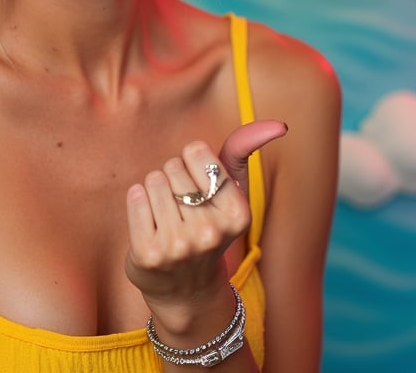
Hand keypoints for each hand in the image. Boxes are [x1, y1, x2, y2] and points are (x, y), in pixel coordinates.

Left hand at [124, 120, 285, 325]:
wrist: (187, 291)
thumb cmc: (208, 224)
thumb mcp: (231, 189)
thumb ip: (243, 150)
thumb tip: (279, 124)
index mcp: (238, 213)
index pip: (196, 150)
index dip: (192, 163)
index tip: (200, 188)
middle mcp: (210, 232)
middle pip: (172, 166)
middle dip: (174, 179)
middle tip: (184, 210)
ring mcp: (178, 246)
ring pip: (153, 179)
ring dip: (155, 191)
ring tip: (168, 217)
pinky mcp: (148, 254)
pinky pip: (135, 196)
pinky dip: (137, 202)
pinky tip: (149, 223)